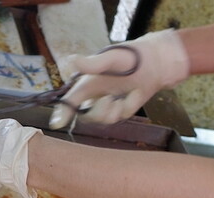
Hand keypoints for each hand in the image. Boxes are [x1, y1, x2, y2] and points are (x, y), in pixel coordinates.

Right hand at [50, 29, 189, 128]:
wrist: (156, 63)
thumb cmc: (132, 56)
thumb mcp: (112, 57)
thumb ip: (93, 63)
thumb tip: (71, 60)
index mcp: (87, 83)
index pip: (70, 101)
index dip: (62, 113)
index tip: (56, 124)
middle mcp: (94, 96)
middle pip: (86, 116)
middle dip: (98, 112)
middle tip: (110, 100)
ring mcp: (107, 104)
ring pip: (102, 119)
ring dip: (113, 111)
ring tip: (124, 95)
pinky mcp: (120, 110)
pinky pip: (119, 117)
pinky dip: (127, 107)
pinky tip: (134, 95)